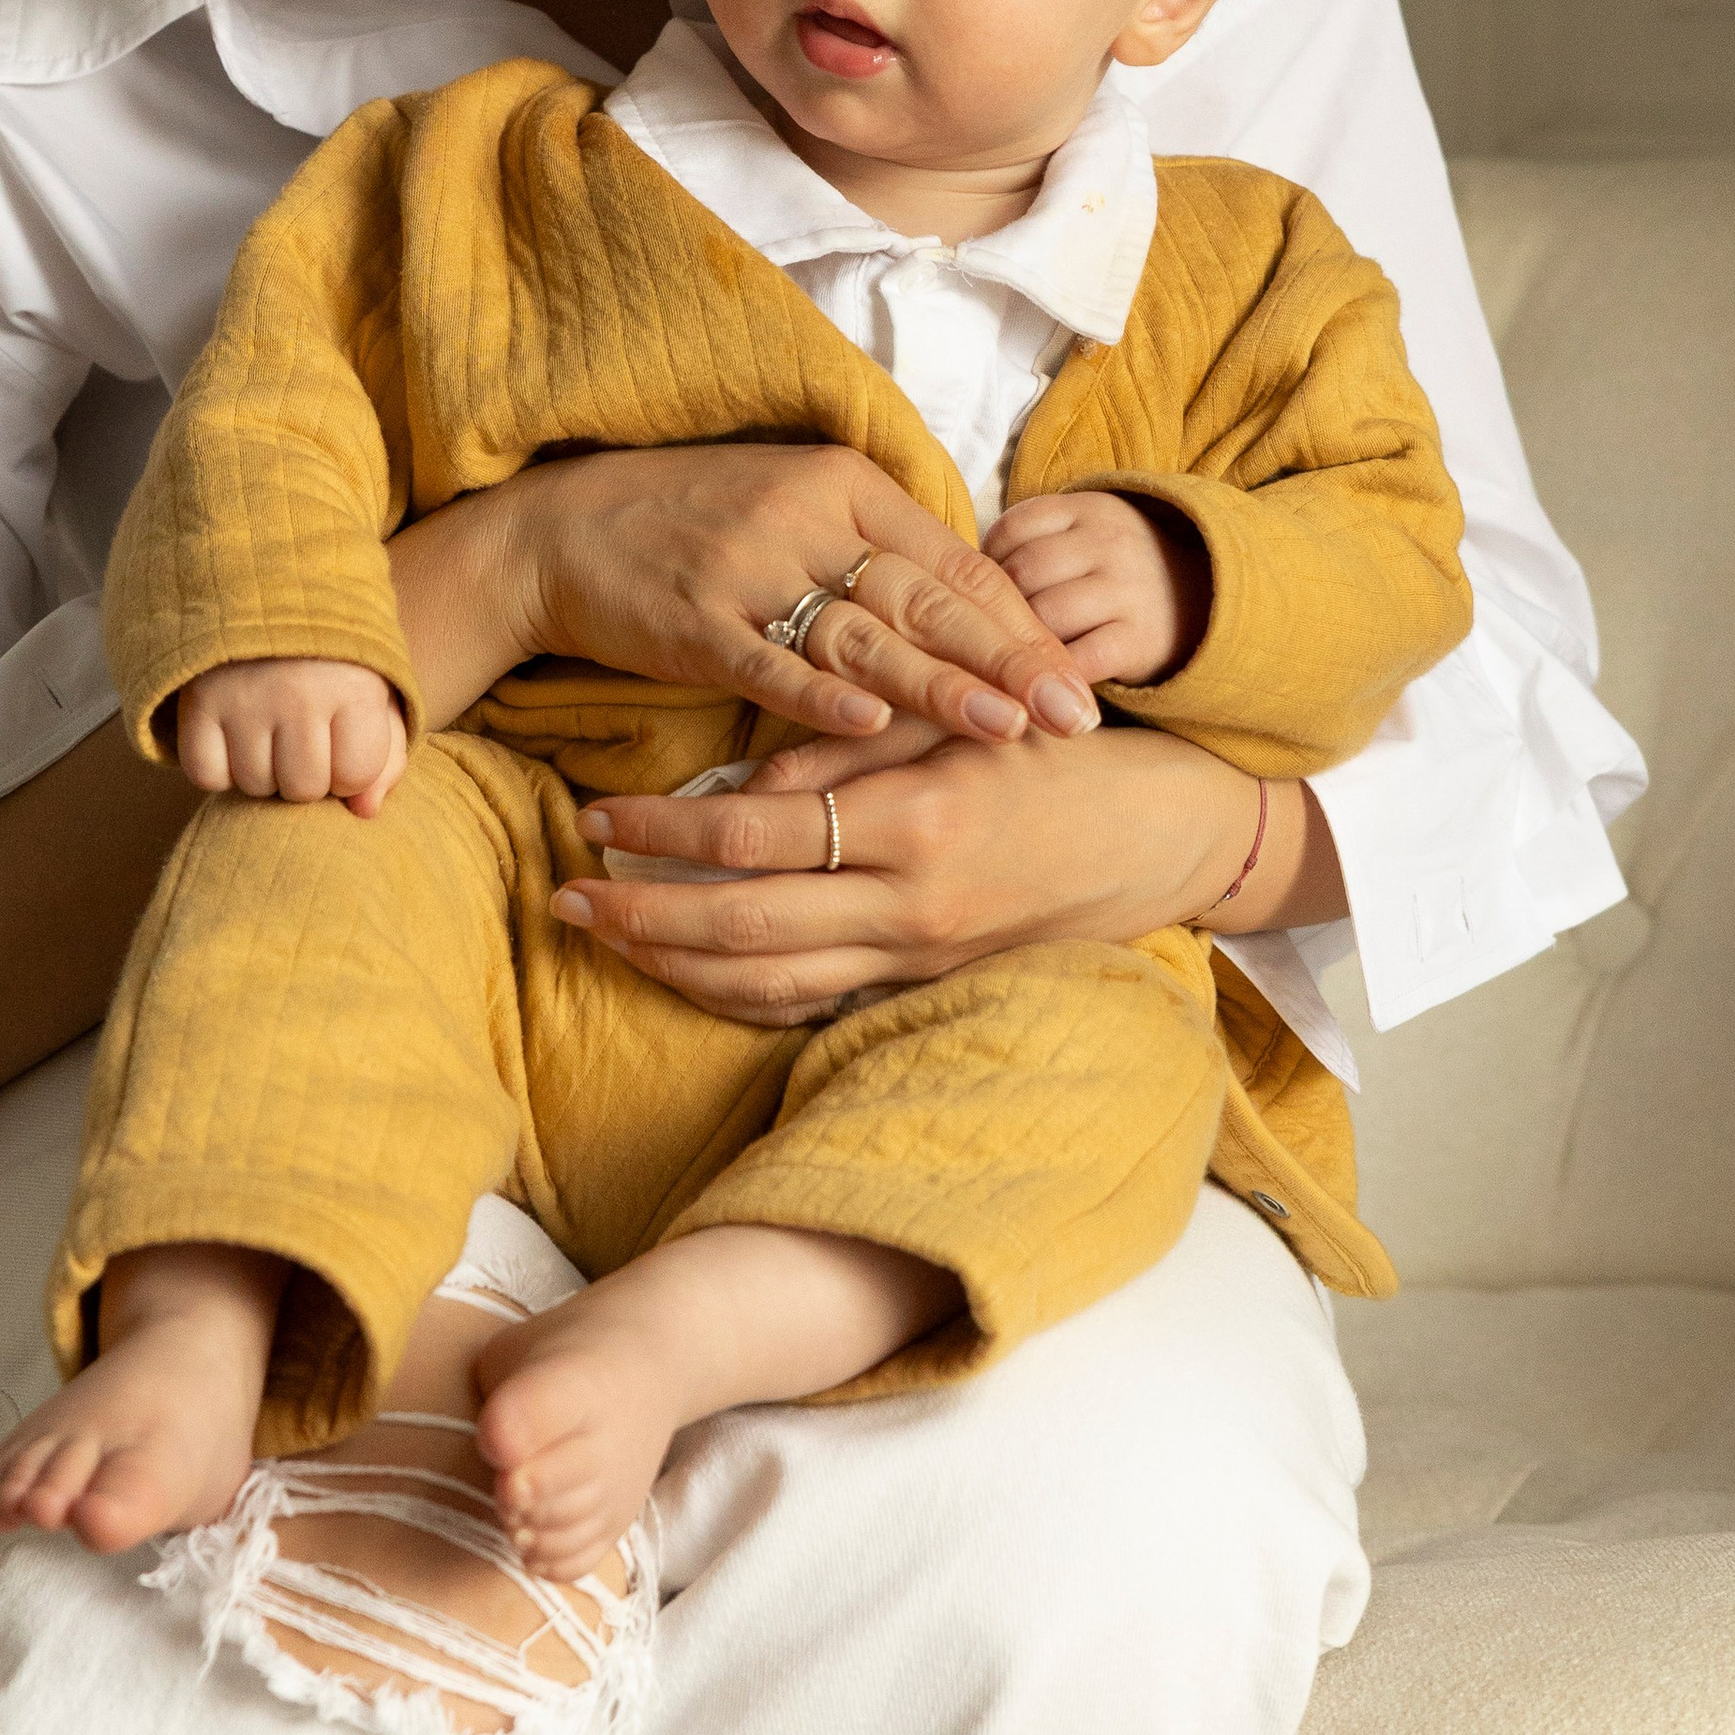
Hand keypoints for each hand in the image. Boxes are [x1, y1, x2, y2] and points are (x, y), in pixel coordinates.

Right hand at [173, 658, 407, 814]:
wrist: (267, 588)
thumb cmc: (333, 657)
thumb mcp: (376, 694)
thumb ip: (386, 757)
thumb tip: (365, 812)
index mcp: (353, 686)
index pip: (355, 777)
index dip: (350, 770)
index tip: (343, 739)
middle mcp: (297, 693)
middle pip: (303, 789)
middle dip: (307, 775)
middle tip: (303, 736)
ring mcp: (242, 699)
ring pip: (255, 786)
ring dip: (264, 771)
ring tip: (270, 730)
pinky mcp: (197, 703)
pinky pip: (206, 777)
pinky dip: (219, 769)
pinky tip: (234, 737)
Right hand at [497, 441, 1102, 751]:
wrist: (562, 530)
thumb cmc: (694, 523)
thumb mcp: (795, 503)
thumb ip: (878, 545)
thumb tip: (977, 602)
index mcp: (843, 481)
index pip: (954, 560)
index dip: (1022, 623)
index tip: (1079, 675)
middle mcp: (804, 516)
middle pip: (926, 598)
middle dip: (1009, 661)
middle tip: (1078, 714)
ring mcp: (747, 567)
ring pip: (863, 635)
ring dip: (939, 687)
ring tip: (1009, 730)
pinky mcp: (694, 620)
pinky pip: (770, 663)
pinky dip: (821, 697)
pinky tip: (871, 729)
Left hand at [567, 721, 1286, 1025]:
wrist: (1172, 837)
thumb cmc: (1071, 758)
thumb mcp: (964, 731)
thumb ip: (852, 752)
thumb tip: (743, 790)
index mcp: (916, 825)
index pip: (753, 839)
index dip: (663, 834)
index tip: (600, 816)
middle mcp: (910, 908)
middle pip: (740, 927)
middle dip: (640, 914)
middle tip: (562, 891)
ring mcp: (919, 958)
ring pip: (766, 981)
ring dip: (672, 963)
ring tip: (602, 932)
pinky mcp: (928, 982)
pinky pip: (813, 1002)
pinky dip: (740, 995)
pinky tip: (687, 973)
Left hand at [983, 490, 1208, 686]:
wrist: (1209, 599)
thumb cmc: (1120, 572)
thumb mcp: (1087, 534)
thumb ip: (1035, 542)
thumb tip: (965, 577)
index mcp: (1089, 509)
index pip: (1013, 527)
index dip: (987, 562)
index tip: (988, 589)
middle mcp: (1109, 542)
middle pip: (1022, 572)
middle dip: (998, 607)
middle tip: (994, 631)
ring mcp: (1127, 590)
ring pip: (1045, 615)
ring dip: (1021, 642)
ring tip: (1017, 655)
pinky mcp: (1140, 639)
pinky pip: (1080, 659)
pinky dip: (1053, 674)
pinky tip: (1043, 681)